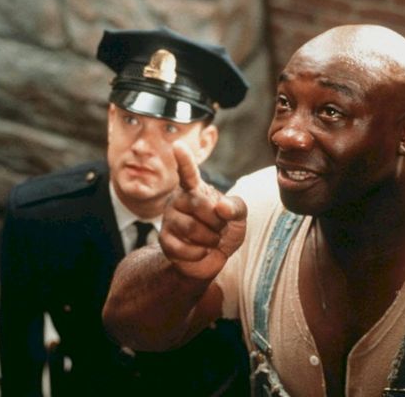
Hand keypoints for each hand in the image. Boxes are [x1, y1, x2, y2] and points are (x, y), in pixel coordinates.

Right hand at [160, 141, 246, 279]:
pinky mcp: (165, 241)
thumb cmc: (224, 230)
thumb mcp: (239, 216)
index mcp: (195, 189)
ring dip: (211, 239)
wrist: (211, 259)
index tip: (178, 145)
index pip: (188, 173)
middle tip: (219, 228)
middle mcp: (178, 200)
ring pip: (192, 229)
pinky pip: (184, 248)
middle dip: (217, 221)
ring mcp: (169, 220)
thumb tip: (220, 207)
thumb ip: (236, 206)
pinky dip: (200, 254)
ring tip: (212, 240)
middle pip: (199, 206)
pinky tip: (201, 251)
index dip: (184, 160)